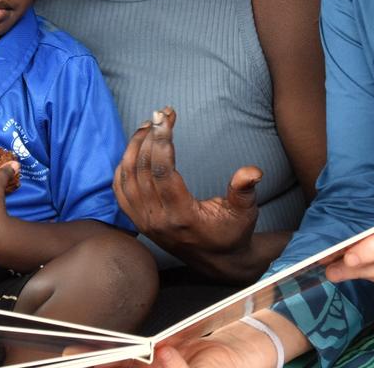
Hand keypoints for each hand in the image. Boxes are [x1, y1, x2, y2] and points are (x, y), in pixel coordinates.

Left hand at [113, 107, 262, 258]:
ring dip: (134, 147)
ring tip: (148, 125)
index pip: (162, 172)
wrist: (217, 260)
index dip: (161, 141)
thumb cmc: (232, 232)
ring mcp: (144, 221)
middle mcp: (157, 219)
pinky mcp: (138, 220)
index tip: (166, 117)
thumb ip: (245, 191)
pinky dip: (123, 165)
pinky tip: (136, 147)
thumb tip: (253, 171)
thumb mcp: (245, 213)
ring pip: (127, 177)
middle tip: (160, 113)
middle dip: (148, 136)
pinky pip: (120, 189)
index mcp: (181, 216)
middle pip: (142, 170)